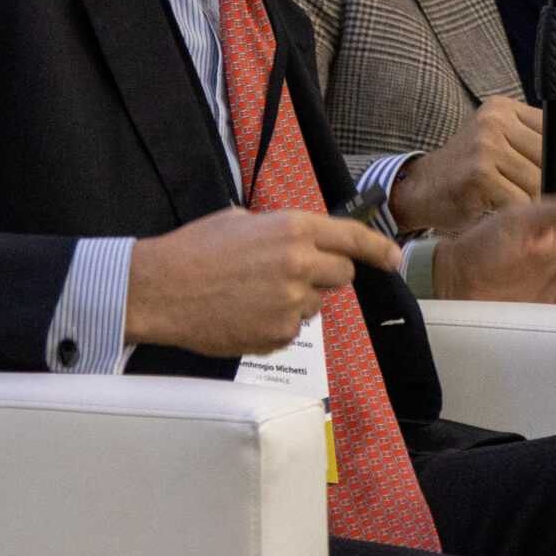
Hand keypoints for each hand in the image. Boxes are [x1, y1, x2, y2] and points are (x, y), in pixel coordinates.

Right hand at [126, 207, 401, 356]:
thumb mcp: (241, 220)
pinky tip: (244, 312)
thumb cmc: (194, 250)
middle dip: (324, 274)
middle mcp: (299, 264)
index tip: (394, 257)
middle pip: (342, 275)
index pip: (353, 238)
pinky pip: (293, 329)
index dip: (379, 249)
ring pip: (315, 304)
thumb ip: (281, 230)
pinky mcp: (278, 334)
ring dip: (296, 299)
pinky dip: (276, 323)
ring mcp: (290, 304)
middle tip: (291, 272)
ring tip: (253, 292)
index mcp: (292, 228)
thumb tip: (304, 241)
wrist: (161, 289)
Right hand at [389, 95, 555, 232]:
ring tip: (513, 206)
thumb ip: (538, 150)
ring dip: (532, 203)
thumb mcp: (500, 147)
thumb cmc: (465, 172)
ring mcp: (485, 145)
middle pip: (548, 159)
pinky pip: (518, 201)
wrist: (421, 189)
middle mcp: (493, 121)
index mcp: (502, 109)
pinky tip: (500, 212)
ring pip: (536, 183)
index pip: (553, 130)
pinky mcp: (479, 173)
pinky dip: (516, 213)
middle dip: (552, 185)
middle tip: (543, 202)